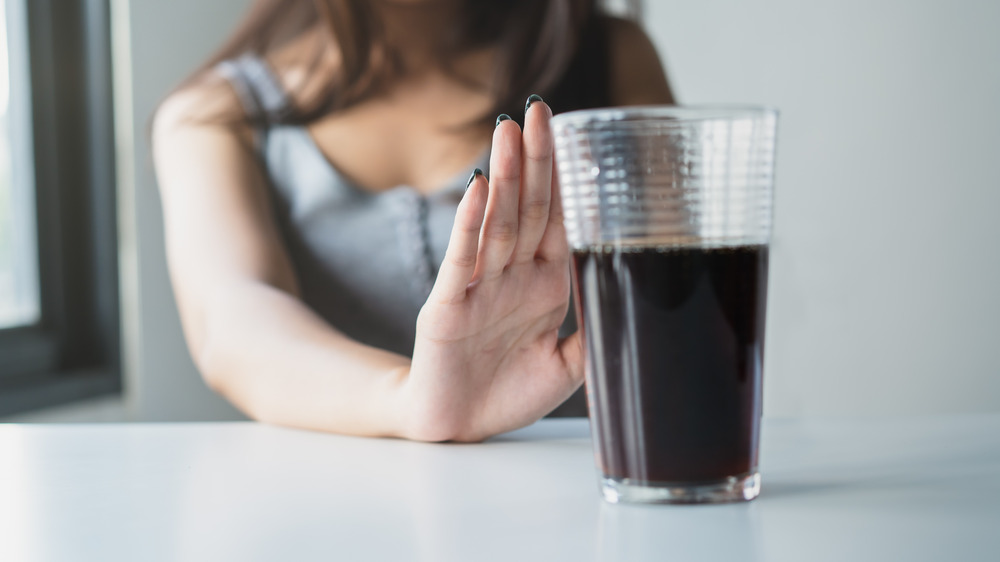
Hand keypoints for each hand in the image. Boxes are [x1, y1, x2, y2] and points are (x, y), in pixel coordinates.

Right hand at [402, 100, 584, 441]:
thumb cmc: (507, 393)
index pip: (557, 219)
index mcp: (544, 284)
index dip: (564, 178)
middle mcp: (511, 277)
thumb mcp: (568, 366)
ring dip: (502, 177)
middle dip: (533, 159)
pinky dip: (468, 226)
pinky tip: (475, 191)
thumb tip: (638, 302)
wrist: (458, 426)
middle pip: (526, 208)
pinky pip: (460, 261)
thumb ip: (596, 333)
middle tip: (538, 109)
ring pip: (495, 224)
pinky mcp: (447, 307)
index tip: (571, 132)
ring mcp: (478, 287)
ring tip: (507, 131)